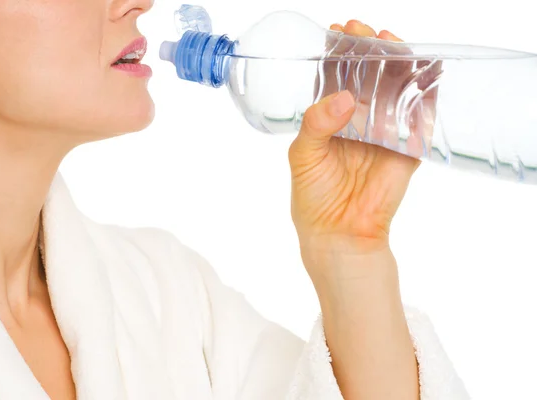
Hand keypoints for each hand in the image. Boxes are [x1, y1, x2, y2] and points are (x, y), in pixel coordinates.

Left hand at [289, 21, 436, 265]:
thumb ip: (317, 123)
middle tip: (361, 30)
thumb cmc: (313, 196)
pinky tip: (421, 71)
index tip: (337, 30)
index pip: (337, 76)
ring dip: (396, 62)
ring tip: (388, 40)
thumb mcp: (304, 155)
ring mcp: (386, 131)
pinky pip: (420, 117)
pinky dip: (424, 93)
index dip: (339, 52)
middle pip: (369, 75)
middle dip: (367, 49)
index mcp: (332, 118)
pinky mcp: (408, 147)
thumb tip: (344, 97)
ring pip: (396, 88)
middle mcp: (360, 119)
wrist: (338, 233)